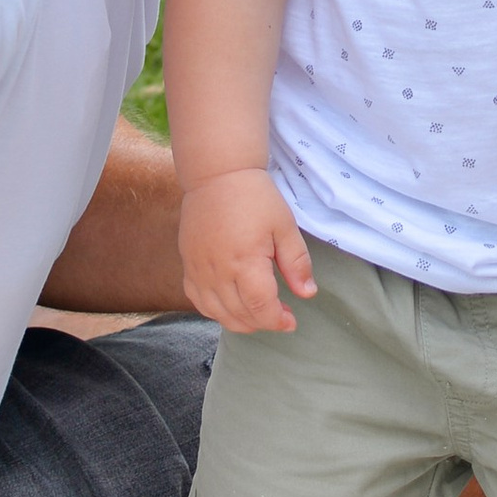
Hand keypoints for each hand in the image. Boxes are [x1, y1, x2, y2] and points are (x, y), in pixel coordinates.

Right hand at [178, 167, 315, 331]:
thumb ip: (296, 263)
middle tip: (281, 314)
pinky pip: (198, 301)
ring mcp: (198, 270)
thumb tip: (308, 294)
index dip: (277, 320)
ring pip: (217, 314)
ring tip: (259, 312)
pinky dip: (215, 311)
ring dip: (240, 321)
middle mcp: (217, 271)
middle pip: (240, 315)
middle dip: (263, 322)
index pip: (260, 307)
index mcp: (244, 261)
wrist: (216, 175)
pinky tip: (231, 306)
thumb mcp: (284, 226)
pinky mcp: (188, 265)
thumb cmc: (254, 196)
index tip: (291, 321)